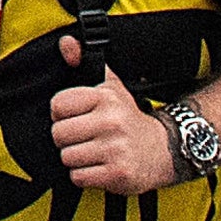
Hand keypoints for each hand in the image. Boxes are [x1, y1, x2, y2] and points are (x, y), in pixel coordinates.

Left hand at [42, 37, 177, 193]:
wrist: (162, 150)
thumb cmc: (128, 118)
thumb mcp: (111, 87)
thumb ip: (84, 62)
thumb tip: (65, 43)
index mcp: (106, 97)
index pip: (58, 105)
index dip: (62, 114)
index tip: (77, 117)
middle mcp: (111, 121)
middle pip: (58, 134)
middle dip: (67, 139)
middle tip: (85, 138)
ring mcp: (115, 149)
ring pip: (67, 157)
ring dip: (76, 159)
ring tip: (94, 153)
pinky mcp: (117, 174)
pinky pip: (78, 177)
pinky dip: (84, 176)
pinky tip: (99, 167)